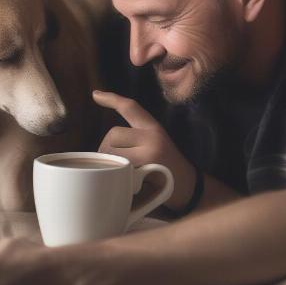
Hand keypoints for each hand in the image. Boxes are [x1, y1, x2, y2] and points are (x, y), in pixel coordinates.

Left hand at [93, 90, 195, 211]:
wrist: (190, 189)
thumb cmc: (168, 169)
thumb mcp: (156, 146)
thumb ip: (135, 141)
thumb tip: (105, 146)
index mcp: (153, 129)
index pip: (130, 108)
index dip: (112, 99)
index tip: (95, 95)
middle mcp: (152, 137)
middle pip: (113, 134)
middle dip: (107, 149)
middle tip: (116, 165)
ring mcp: (148, 153)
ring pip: (112, 151)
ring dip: (110, 163)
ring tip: (123, 175)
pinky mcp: (144, 171)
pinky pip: (118, 168)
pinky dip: (117, 175)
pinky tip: (126, 183)